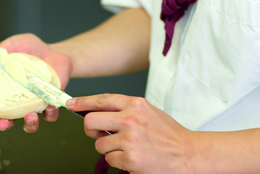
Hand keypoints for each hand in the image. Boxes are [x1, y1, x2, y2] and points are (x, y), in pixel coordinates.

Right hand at [0, 33, 72, 132]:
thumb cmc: (31, 49)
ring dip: (29, 124)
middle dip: (3, 124)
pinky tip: (50, 108)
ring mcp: (34, 103)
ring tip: (30, 117)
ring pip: (29, 122)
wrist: (55, 50)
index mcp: (5, 88)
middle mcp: (18, 99)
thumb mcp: (11, 45)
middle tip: (1, 123)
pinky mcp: (50, 102)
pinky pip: (50, 115)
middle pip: (7, 119)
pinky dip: (50, 114)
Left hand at [68, 94, 198, 173]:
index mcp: (135, 104)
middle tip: (99, 134)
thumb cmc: (169, 135)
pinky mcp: (130, 158)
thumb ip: (126, 110)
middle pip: (91, 121)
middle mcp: (131, 119)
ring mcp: (129, 139)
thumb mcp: (149, 112)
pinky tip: (132, 158)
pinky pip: (110, 159)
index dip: (83, 102)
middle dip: (90, 130)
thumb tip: (100, 112)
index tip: (72, 104)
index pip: (101, 99)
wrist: (188, 154)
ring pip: (99, 144)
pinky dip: (118, 161)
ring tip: (126, 148)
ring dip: (109, 149)